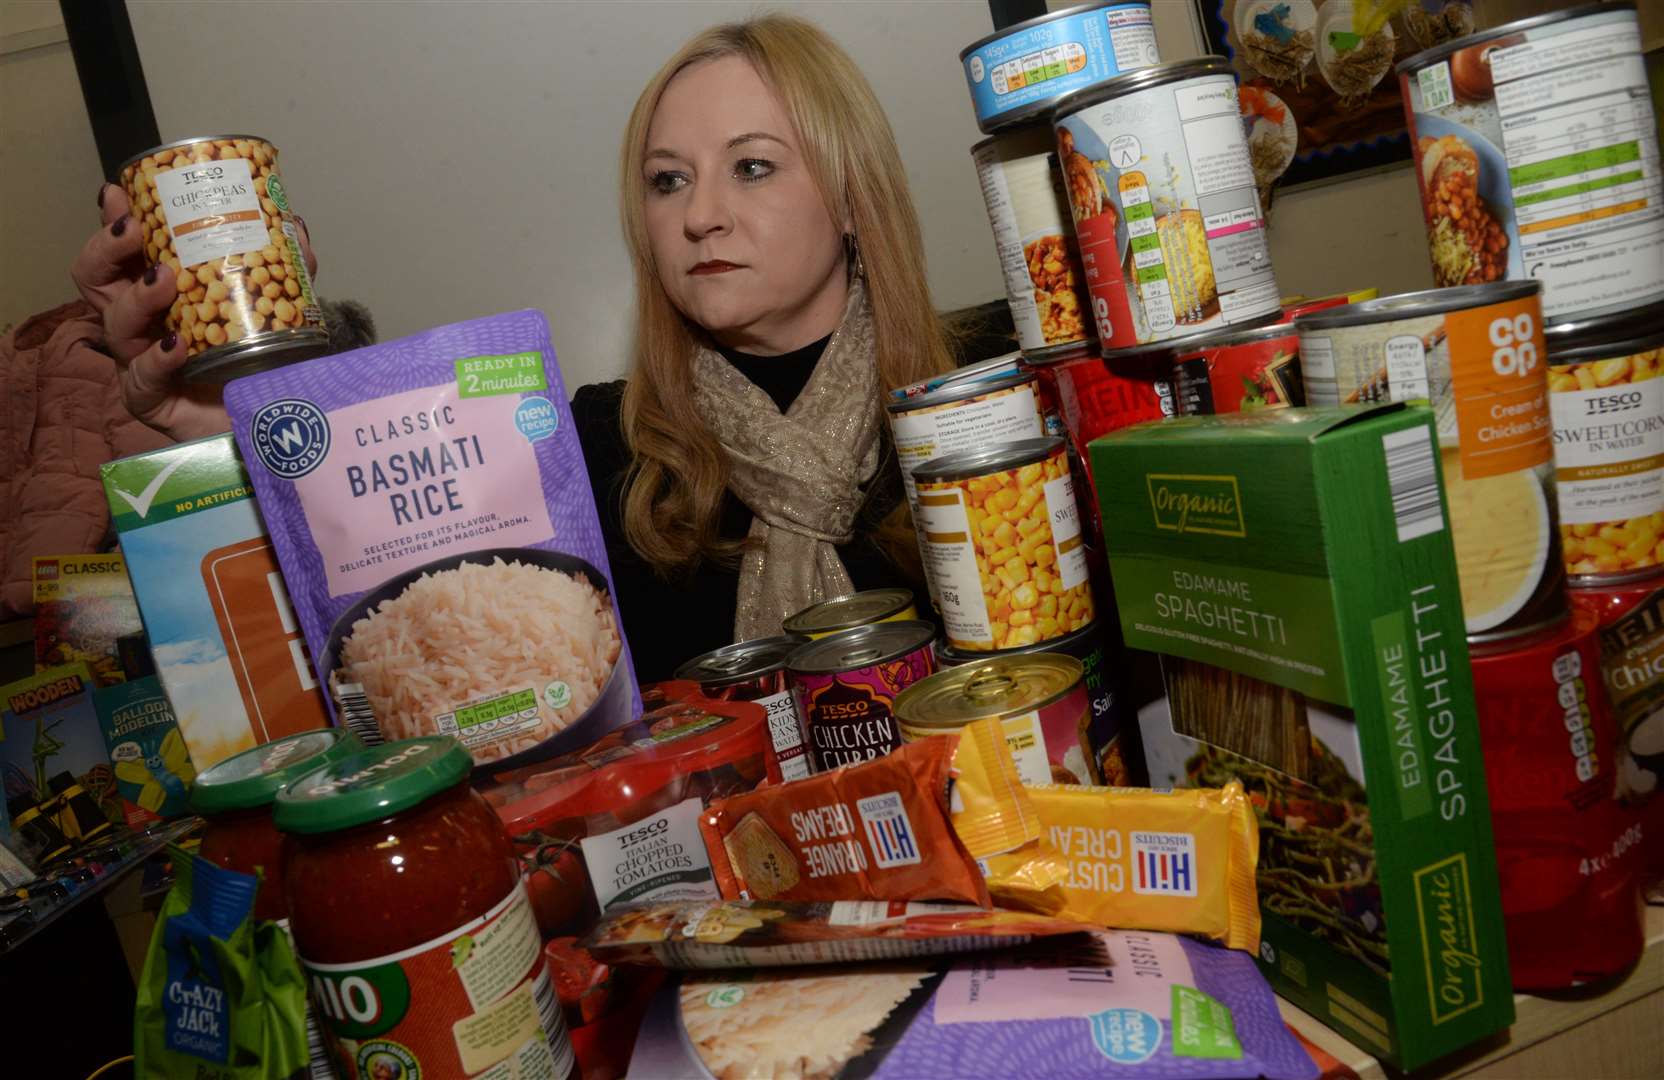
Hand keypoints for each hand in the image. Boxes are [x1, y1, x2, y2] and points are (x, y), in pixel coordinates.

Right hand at [71, 182, 318, 441]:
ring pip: (115, 323)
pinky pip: (141, 379)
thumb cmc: (263, 364)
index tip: (121, 191)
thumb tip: (294, 226)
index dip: (115, 220)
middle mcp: (142, 323)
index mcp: (160, 293)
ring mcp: (141, 362)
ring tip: (163, 280)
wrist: (275, 426)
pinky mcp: (152, 402)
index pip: (124, 251)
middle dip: (107, 249)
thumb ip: (285, 270)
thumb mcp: (279, 307)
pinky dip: (157, 358)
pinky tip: (175, 345)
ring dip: (136, 297)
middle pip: (97, 280)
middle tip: (134, 231)